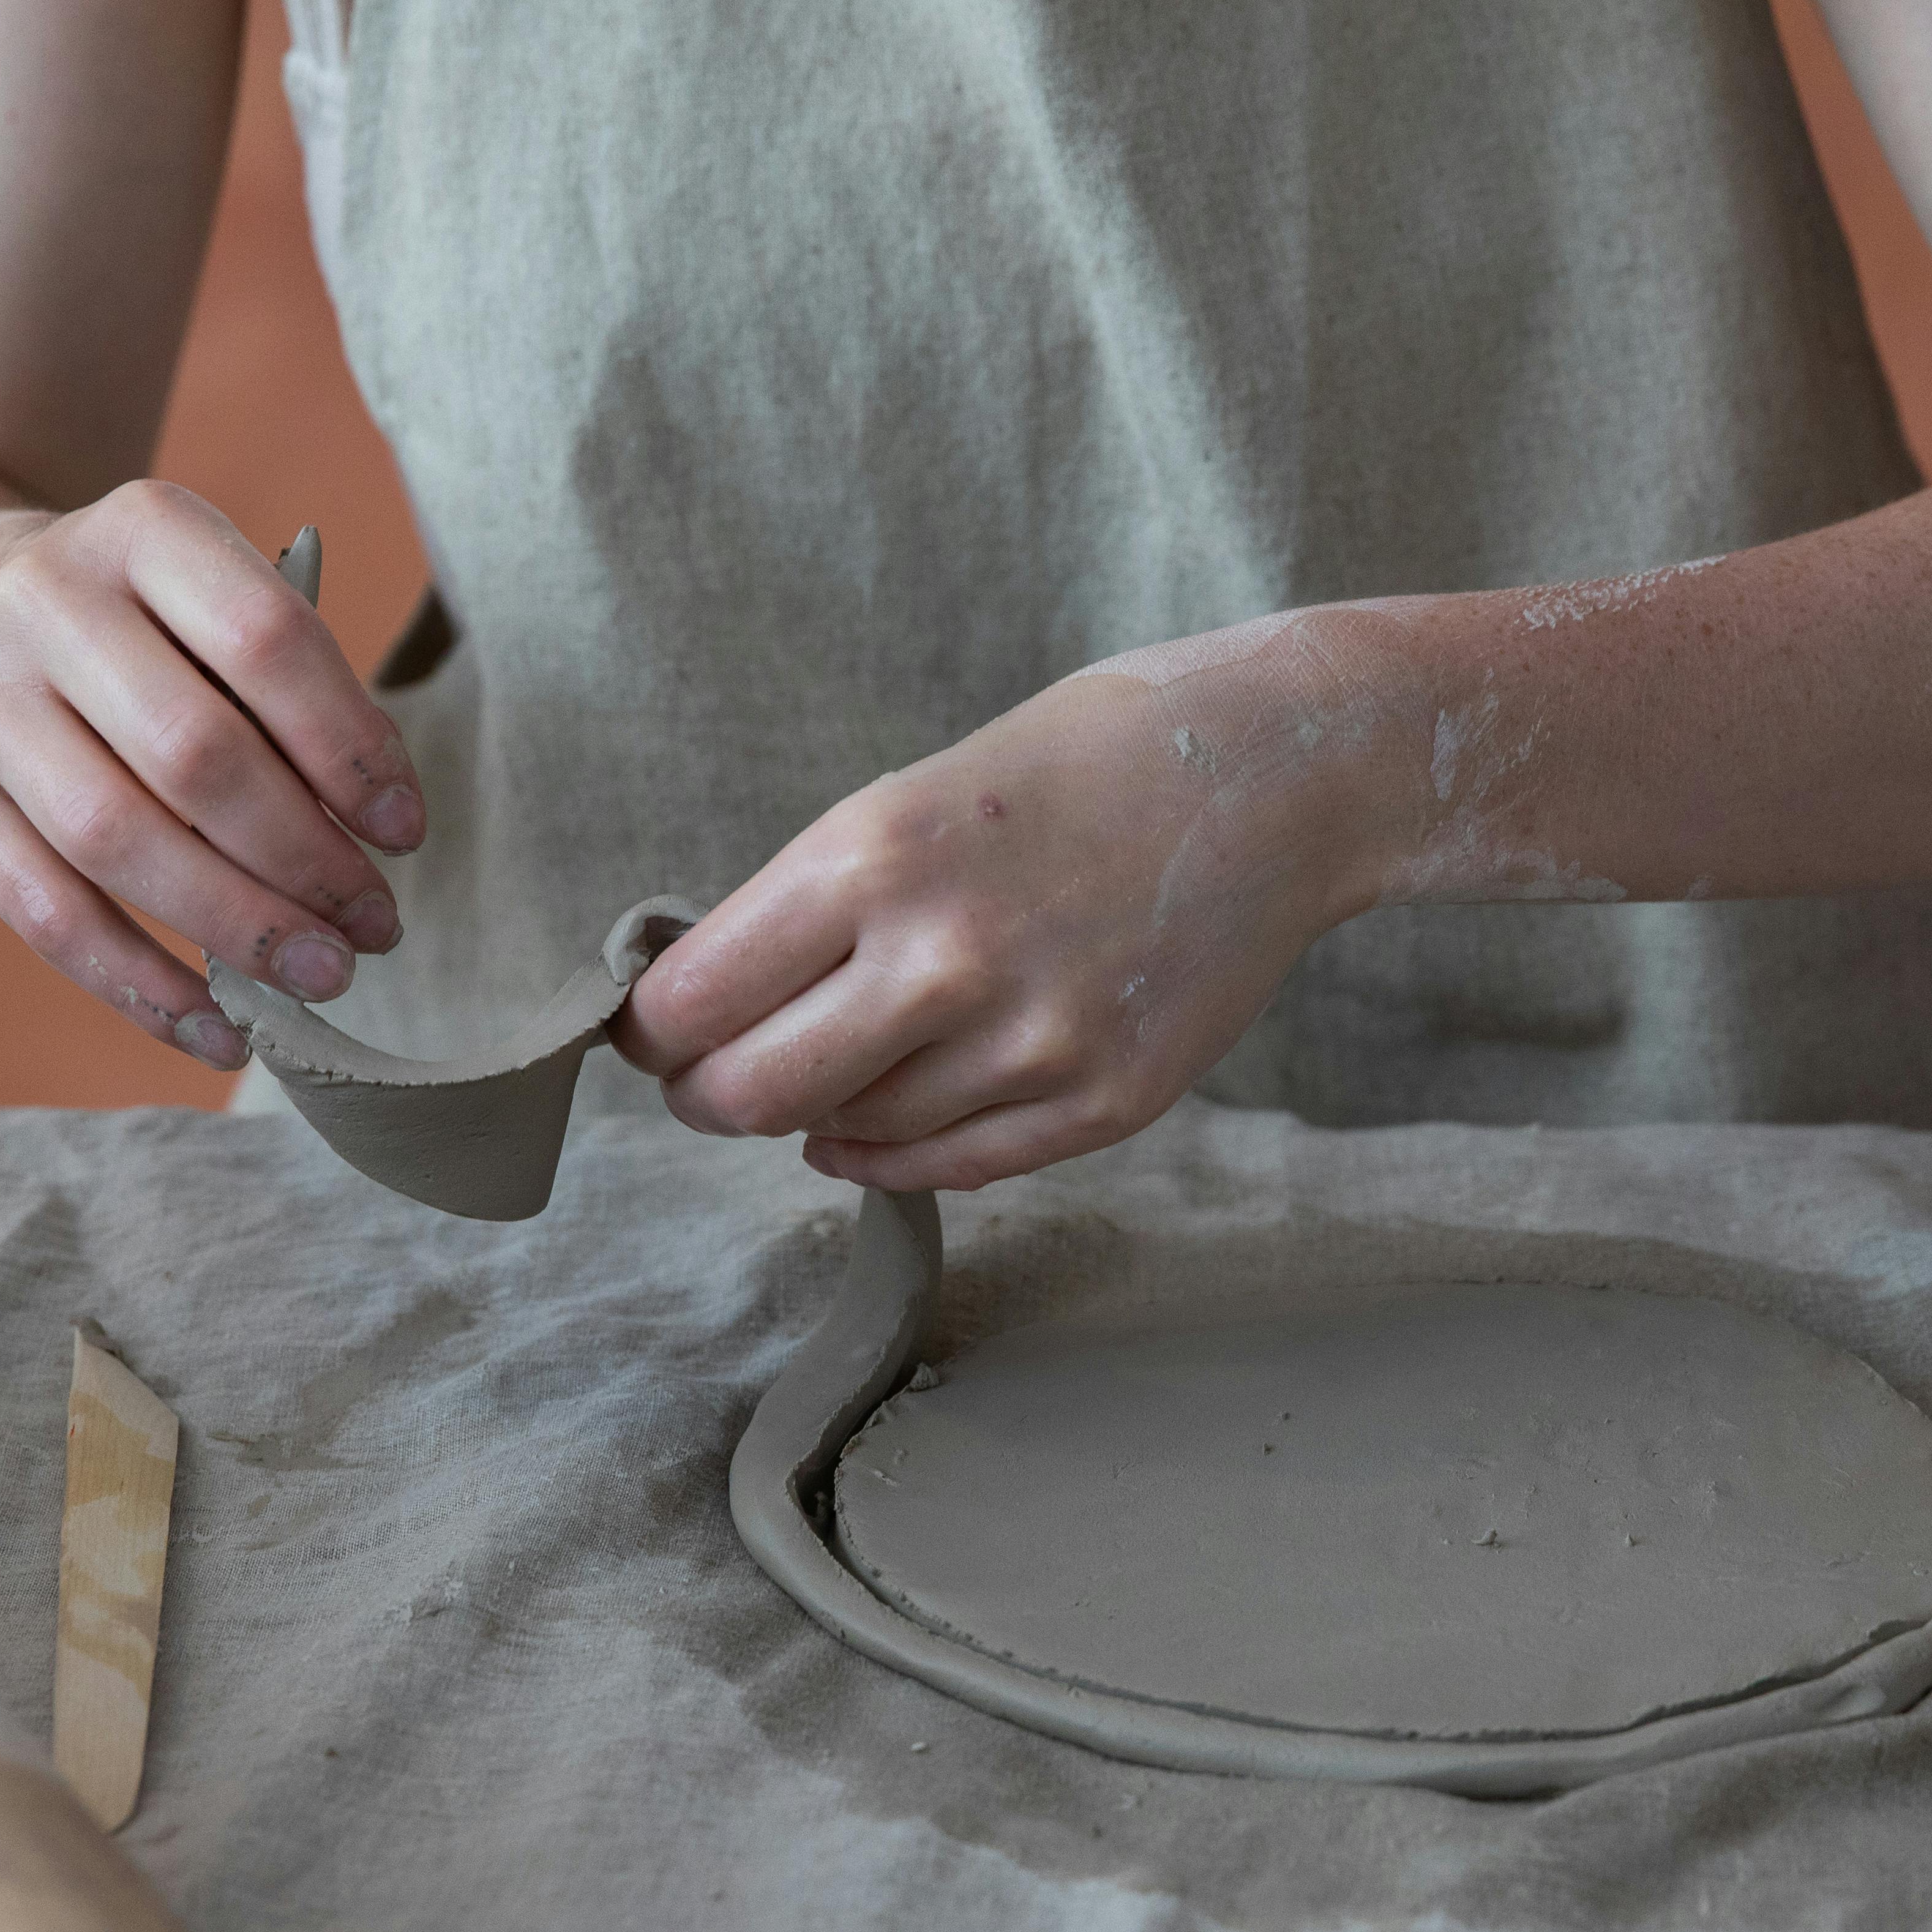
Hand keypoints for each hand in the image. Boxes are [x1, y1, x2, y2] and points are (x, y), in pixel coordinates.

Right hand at [0, 482, 424, 1066]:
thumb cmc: (138, 630)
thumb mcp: (210, 606)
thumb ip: (292, 693)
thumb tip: (377, 830)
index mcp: (142, 530)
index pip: (266, 640)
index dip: (349, 747)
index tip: (406, 832)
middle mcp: (43, 600)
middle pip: (195, 754)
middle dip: (305, 858)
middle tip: (377, 926)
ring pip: (118, 842)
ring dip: (237, 927)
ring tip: (323, 975)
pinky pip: (47, 915)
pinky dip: (145, 988)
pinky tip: (221, 1032)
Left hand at [615, 614, 1405, 1188]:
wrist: (1279, 775)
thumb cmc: (1085, 763)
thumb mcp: (914, 796)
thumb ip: (816, 906)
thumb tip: (713, 1011)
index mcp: (876, 856)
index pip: (694, 1002)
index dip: (652, 1031)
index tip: (653, 1030)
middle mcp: (943, 959)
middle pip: (750, 1093)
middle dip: (707, 1095)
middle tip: (708, 1080)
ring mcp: (1031, 1042)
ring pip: (848, 1134)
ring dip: (815, 1113)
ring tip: (832, 1065)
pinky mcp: (1105, 1100)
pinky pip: (951, 1168)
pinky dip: (889, 1155)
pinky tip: (873, 1126)